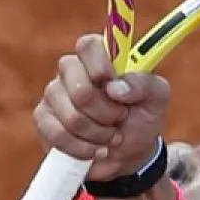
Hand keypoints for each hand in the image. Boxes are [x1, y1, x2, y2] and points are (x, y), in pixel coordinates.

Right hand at [33, 34, 172, 181]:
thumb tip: (116, 87)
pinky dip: (82, 148)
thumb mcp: (156, 99)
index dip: (99, 65)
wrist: (128, 155)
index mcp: (100, 57)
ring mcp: (54, 94)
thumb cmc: (141, 118)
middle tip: (120, 117)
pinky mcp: (44, 119)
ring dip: (98, 134)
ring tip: (111, 136)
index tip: (113, 85)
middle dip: (105, 112)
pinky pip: (57, 134)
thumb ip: (144, 84)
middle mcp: (73, 70)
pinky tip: (94, 149)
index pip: (88, 45)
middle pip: (79, 87)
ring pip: (71, 116)